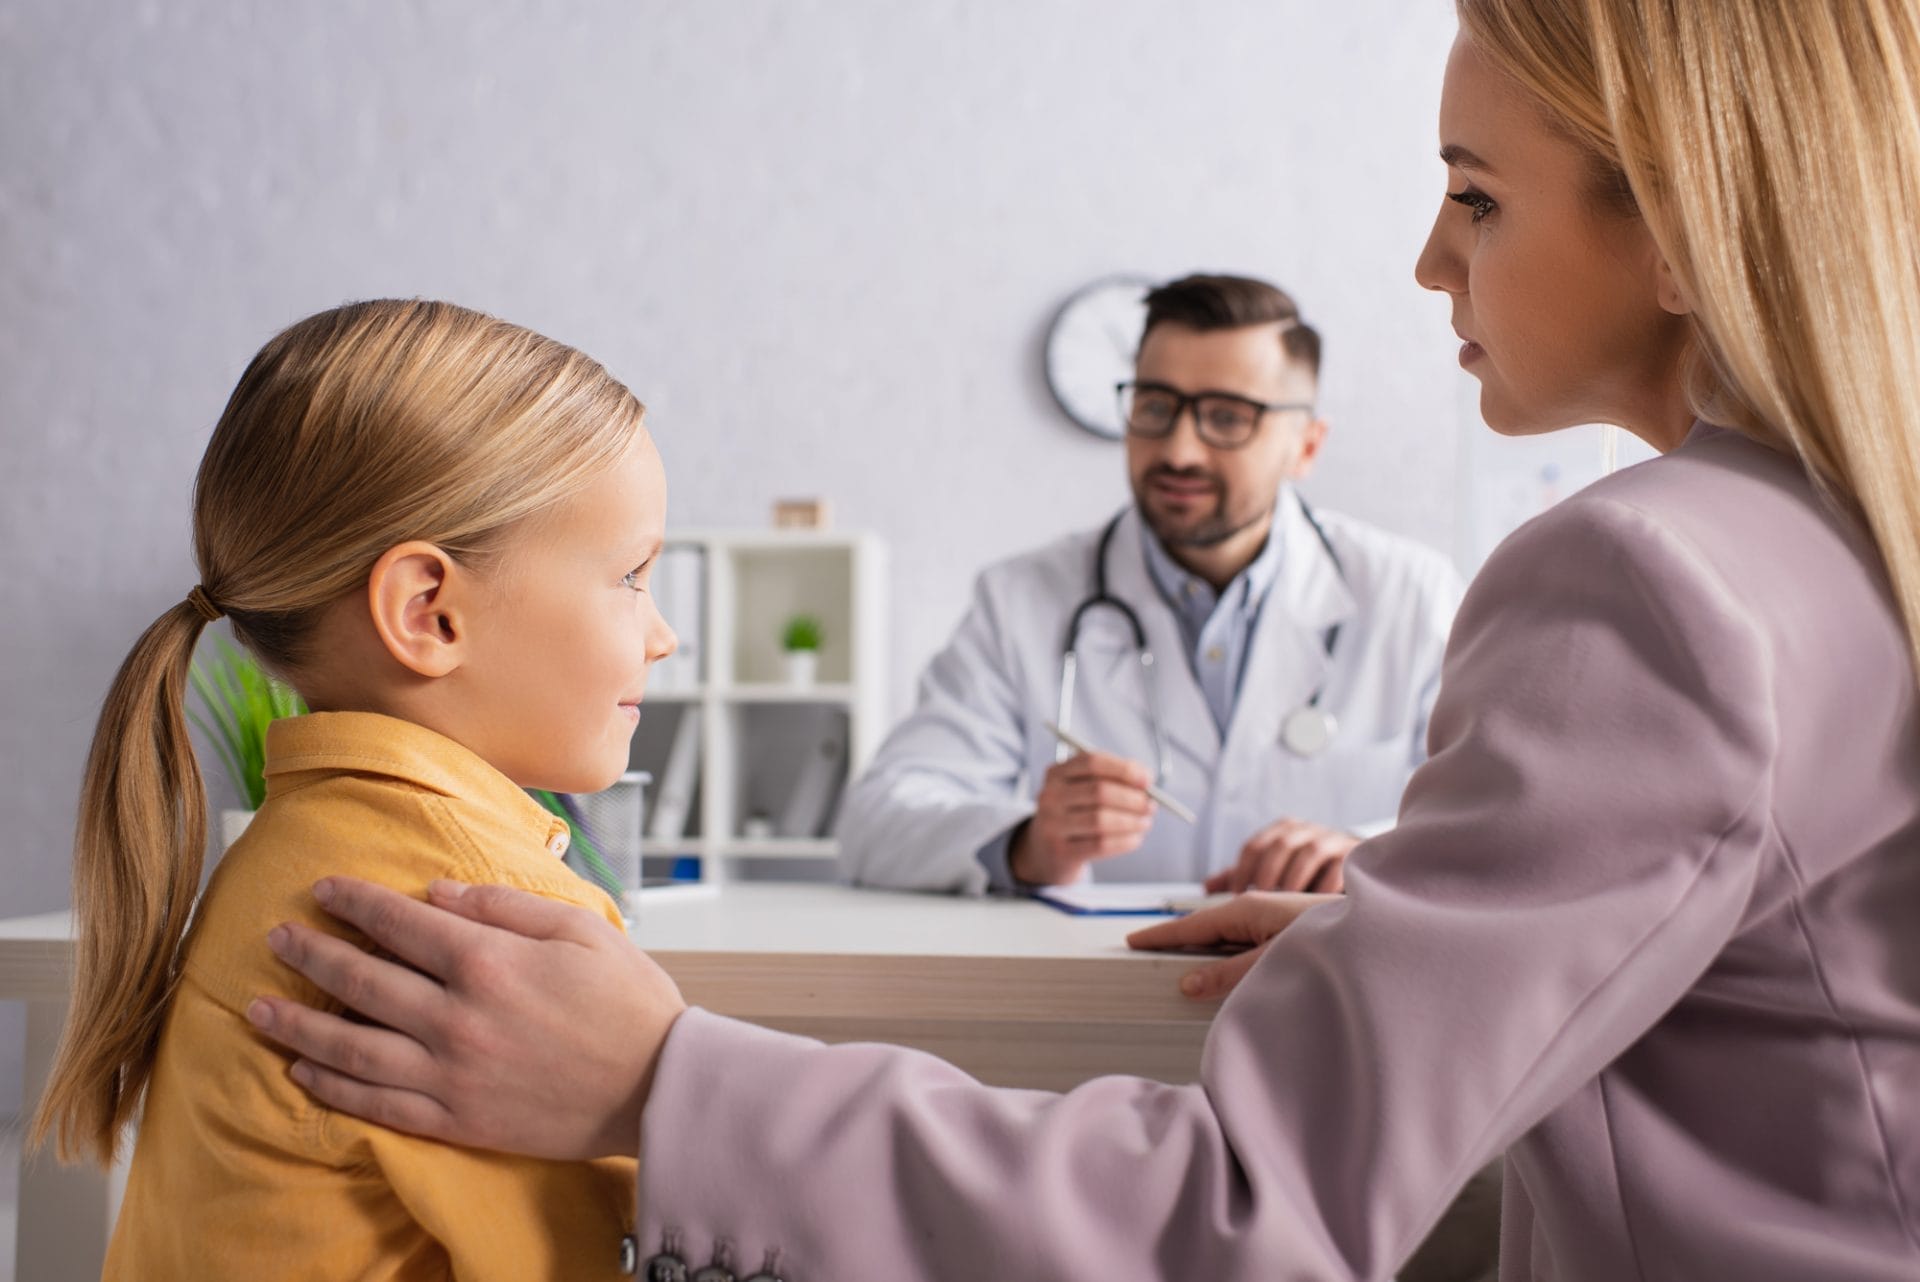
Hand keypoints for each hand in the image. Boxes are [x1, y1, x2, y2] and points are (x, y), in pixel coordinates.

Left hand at [245, 876, 685, 1160]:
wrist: (658, 1085)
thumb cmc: (629, 1000)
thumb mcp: (580, 928)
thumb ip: (504, 906)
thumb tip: (437, 894)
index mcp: (487, 961)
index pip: (399, 923)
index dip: (355, 903)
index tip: (322, 889)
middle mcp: (456, 1016)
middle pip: (362, 980)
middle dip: (311, 955)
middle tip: (276, 939)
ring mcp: (450, 1072)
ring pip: (352, 1046)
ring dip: (300, 1023)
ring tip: (258, 1009)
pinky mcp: (456, 1118)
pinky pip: (377, 1103)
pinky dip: (333, 1087)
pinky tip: (303, 1071)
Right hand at [1009, 750, 1156, 883]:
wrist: (1046, 849)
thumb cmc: (1075, 812)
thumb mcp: (1085, 789)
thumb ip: (1114, 778)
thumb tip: (1145, 780)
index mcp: (1056, 773)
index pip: (1093, 762)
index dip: (1124, 769)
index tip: (1147, 780)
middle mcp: (1050, 796)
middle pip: (1099, 791)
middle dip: (1132, 799)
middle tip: (1151, 805)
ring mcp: (1052, 825)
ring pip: (1101, 820)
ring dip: (1132, 822)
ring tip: (1145, 822)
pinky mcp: (1060, 851)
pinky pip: (1101, 845)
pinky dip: (1125, 841)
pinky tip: (1135, 838)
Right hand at [1126, 891, 1329, 999]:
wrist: (1378, 937)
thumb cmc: (1331, 942)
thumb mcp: (1271, 962)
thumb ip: (1228, 974)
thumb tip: (1188, 983)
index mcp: (1247, 909)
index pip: (1192, 925)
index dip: (1161, 934)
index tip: (1133, 939)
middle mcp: (1257, 909)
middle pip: (1207, 928)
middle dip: (1177, 941)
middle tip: (1146, 954)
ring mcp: (1273, 918)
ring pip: (1228, 936)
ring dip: (1204, 951)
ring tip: (1179, 967)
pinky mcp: (1287, 931)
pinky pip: (1245, 942)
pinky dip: (1227, 956)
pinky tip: (1227, 970)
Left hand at [1203, 819, 1360, 893]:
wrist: (1355, 866)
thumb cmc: (1305, 873)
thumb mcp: (1273, 872)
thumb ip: (1242, 878)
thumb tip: (1208, 887)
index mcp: (1281, 832)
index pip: (1254, 846)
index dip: (1243, 871)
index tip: (1236, 896)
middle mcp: (1306, 831)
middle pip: (1281, 845)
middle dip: (1268, 875)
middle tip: (1260, 902)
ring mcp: (1332, 840)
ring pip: (1310, 852)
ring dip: (1295, 879)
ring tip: (1286, 905)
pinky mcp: (1353, 855)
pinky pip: (1338, 867)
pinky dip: (1324, 887)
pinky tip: (1314, 907)